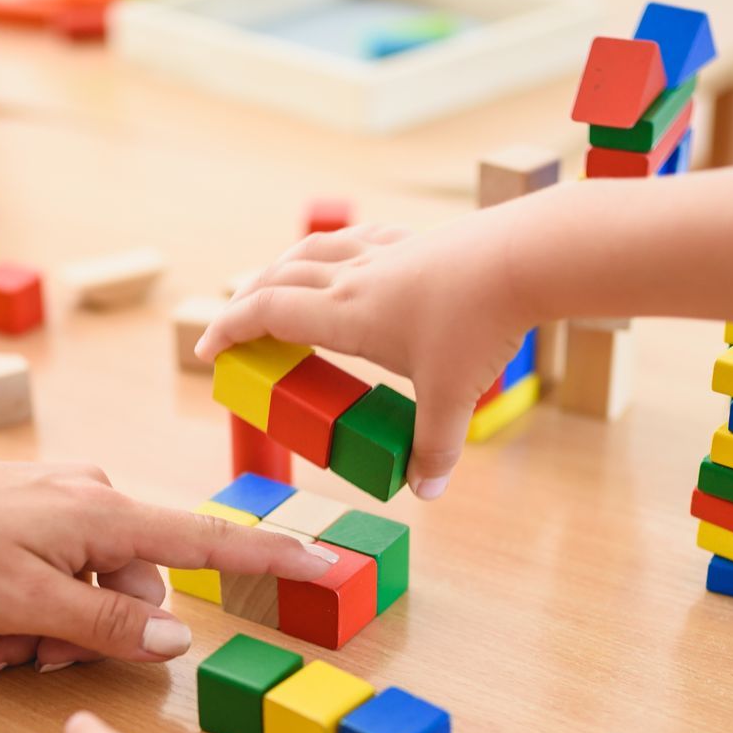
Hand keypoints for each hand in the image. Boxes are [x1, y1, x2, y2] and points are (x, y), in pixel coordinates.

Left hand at [0, 444, 338, 675]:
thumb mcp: (25, 605)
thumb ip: (106, 627)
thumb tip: (177, 638)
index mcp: (105, 517)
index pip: (207, 542)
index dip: (269, 557)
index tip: (325, 562)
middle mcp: (96, 503)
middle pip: (135, 594)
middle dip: (82, 638)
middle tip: (13, 657)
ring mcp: (64, 508)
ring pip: (90, 594)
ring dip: (44, 632)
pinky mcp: (36, 517)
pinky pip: (57, 576)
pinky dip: (26, 610)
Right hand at [195, 219, 536, 498]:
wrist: (524, 259)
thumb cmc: (479, 326)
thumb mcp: (451, 398)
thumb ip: (434, 448)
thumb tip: (428, 492)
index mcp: (345, 314)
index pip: (266, 315)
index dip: (228, 330)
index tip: (208, 351)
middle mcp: (353, 277)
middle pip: (277, 279)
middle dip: (246, 304)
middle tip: (236, 331)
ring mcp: (382, 252)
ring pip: (312, 252)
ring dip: (282, 270)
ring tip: (277, 289)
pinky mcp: (413, 240)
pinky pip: (356, 240)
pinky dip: (334, 252)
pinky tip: (349, 261)